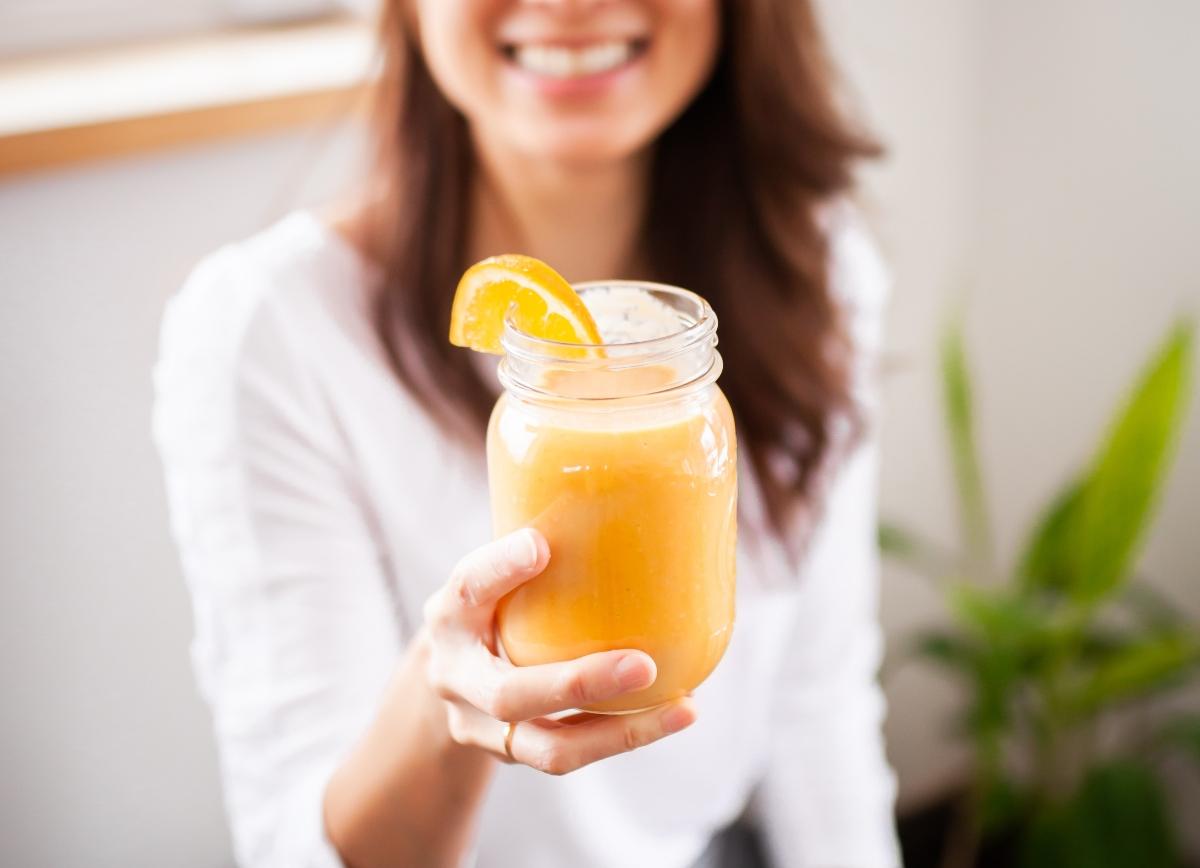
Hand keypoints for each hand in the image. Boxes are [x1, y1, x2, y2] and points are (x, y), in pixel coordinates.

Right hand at [420, 528, 695, 774]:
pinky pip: (571, 755)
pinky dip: (625, 736)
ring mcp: (480, 726)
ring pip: (549, 749)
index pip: (468, 587)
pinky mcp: (514, 754)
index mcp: (450, 614)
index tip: (541, 545)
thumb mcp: (495, 574)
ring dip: (620, 732)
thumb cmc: (492, 605)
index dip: (500, 568)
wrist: (449, 677)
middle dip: (579, 684)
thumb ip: (535, 552)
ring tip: (682, 708)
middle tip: (644, 664)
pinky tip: (675, 712)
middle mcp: (455, 675)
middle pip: (510, 694)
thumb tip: (632, 504)